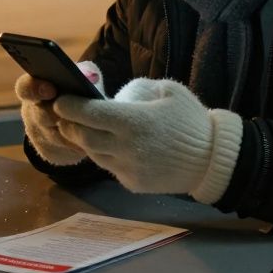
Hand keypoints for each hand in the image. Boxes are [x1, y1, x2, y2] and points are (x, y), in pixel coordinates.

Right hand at [16, 73, 87, 165]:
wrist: (77, 118)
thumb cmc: (77, 92)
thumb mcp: (80, 79)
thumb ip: (83, 73)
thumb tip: (89, 77)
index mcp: (33, 90)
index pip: (25, 88)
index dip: (35, 89)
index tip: (51, 90)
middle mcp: (30, 112)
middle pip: (41, 116)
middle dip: (59, 116)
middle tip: (77, 115)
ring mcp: (36, 134)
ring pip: (54, 136)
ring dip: (71, 133)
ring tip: (89, 129)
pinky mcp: (47, 151)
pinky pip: (62, 151)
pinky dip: (75, 146)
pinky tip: (87, 142)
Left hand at [53, 78, 243, 201]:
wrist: (213, 160)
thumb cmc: (191, 120)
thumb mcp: (168, 91)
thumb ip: (139, 88)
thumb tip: (114, 94)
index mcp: (134, 121)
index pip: (89, 113)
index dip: (69, 106)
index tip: (59, 100)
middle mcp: (127, 147)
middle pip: (82, 136)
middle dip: (68, 125)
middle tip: (63, 115)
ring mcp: (129, 168)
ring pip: (92, 154)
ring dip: (83, 141)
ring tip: (81, 129)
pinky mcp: (133, 183)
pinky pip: (109, 168)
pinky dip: (104, 156)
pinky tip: (106, 145)